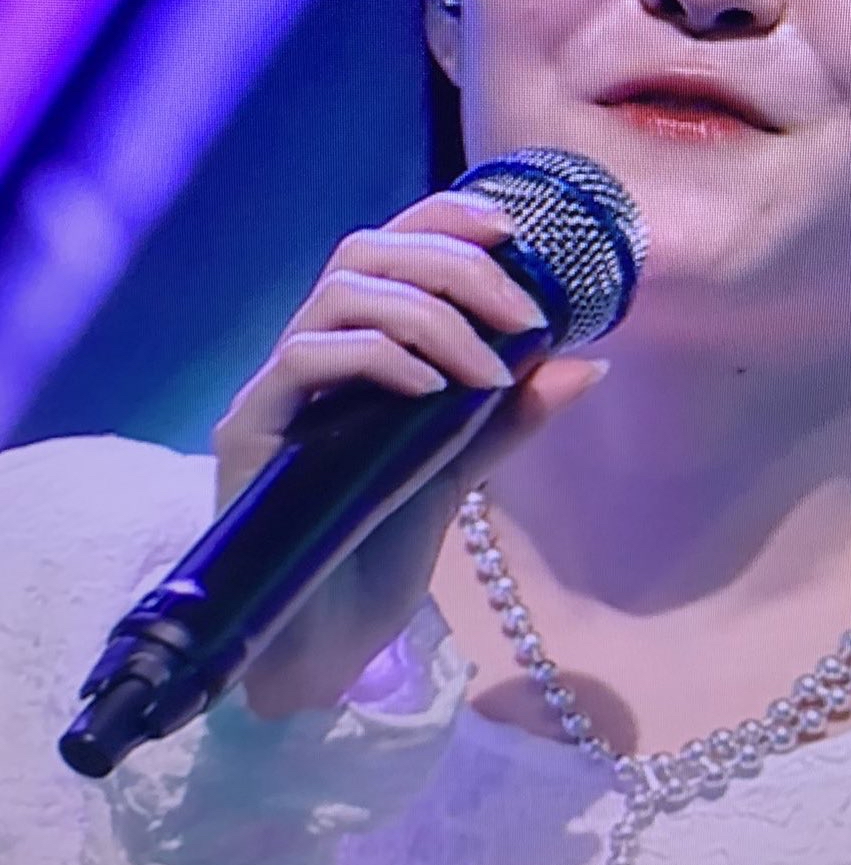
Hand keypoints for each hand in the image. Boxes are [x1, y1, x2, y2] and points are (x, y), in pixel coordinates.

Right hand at [210, 189, 608, 718]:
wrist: (327, 644)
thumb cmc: (381, 549)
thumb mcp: (461, 469)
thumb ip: (510, 413)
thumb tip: (589, 364)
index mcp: (356, 347)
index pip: (389, 248)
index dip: (445, 220)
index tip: (514, 231)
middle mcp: (309, 353)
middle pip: (365, 252)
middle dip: (454, 266)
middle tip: (523, 314)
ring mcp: (274, 388)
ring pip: (340, 294)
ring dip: (431, 316)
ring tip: (488, 369)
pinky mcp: (247, 429)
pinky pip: (308, 357)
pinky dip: (381, 357)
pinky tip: (433, 391)